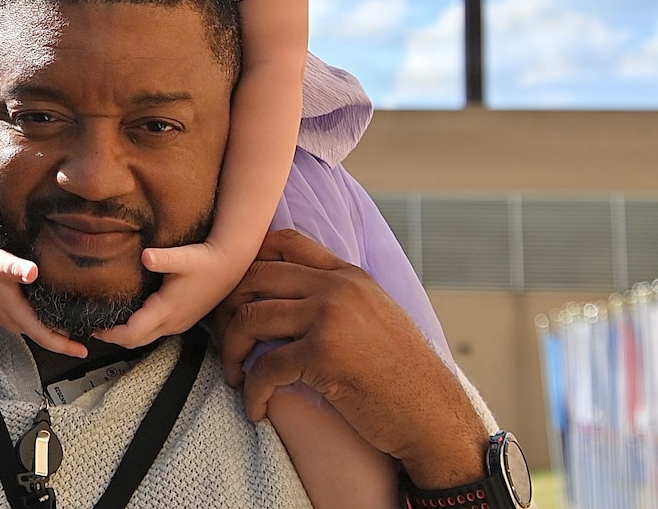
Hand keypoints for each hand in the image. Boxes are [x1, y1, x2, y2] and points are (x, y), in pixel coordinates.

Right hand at [0, 233, 87, 357]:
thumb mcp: (0, 262)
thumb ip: (16, 268)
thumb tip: (31, 272)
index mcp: (15, 313)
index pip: (44, 337)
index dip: (65, 346)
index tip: (83, 351)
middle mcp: (11, 320)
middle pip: (42, 337)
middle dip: (63, 341)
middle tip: (85, 340)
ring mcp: (6, 317)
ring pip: (34, 330)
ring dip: (51, 332)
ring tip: (72, 328)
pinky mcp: (3, 311)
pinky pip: (27, 323)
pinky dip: (41, 323)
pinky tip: (49, 314)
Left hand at [93, 238, 245, 347]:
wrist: (229, 266)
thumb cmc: (205, 261)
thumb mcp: (184, 257)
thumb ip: (163, 258)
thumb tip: (146, 256)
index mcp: (167, 310)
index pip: (133, 333)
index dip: (112, 334)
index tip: (95, 326)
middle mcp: (172, 322)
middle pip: (136, 341)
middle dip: (114, 338)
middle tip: (95, 327)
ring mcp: (178, 324)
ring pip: (146, 338)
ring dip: (126, 335)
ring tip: (108, 322)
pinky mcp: (181, 320)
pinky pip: (155, 332)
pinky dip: (139, 330)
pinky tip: (130, 316)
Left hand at [210, 229, 487, 489]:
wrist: (434, 416)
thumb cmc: (401, 376)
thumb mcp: (374, 317)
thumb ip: (336, 297)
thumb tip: (285, 297)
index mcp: (348, 274)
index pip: (285, 242)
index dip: (248, 262)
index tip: (234, 295)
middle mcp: (337, 287)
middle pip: (254, 277)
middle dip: (227, 310)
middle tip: (223, 341)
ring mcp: (330, 317)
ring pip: (249, 318)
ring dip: (231, 352)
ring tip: (235, 376)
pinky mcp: (324, 354)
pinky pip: (264, 366)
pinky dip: (251, 391)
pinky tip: (256, 409)